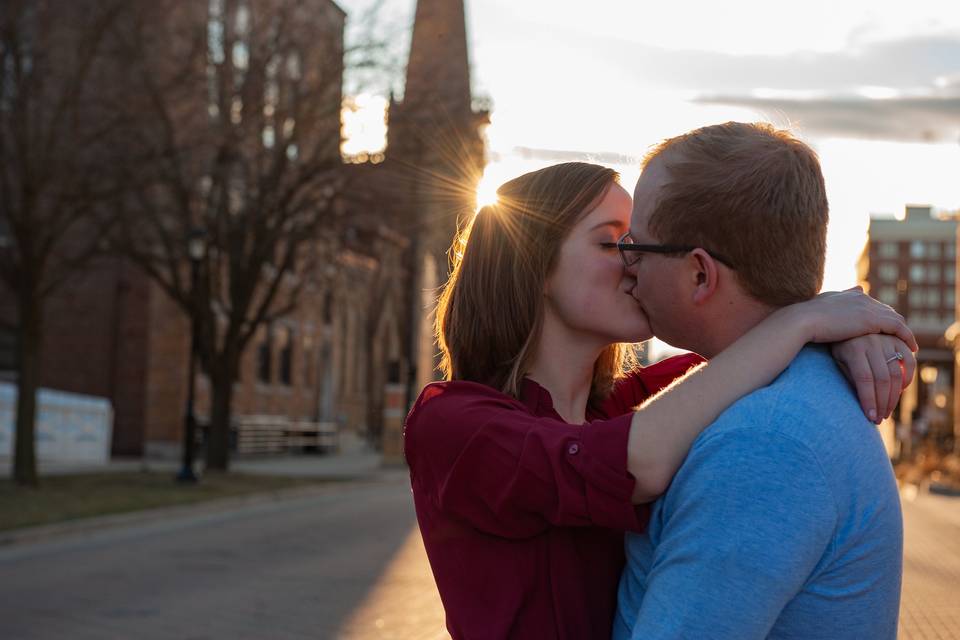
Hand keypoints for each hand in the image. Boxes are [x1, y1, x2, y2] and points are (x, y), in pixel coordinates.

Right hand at [792, 288, 916, 350]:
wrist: (803, 321)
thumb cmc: (804, 320)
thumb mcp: (818, 309)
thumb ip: (831, 305)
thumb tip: (842, 297)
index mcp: (849, 296)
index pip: (871, 305)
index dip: (880, 317)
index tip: (884, 329)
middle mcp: (862, 298)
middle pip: (886, 310)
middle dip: (895, 323)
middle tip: (901, 338)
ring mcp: (868, 307)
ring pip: (895, 319)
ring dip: (904, 332)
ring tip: (909, 345)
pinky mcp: (873, 319)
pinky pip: (898, 328)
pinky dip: (906, 337)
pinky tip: (911, 348)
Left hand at [832, 334, 915, 423]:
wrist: (842, 320)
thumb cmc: (837, 346)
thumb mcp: (838, 360)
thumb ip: (850, 377)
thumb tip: (864, 404)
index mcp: (854, 350)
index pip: (864, 380)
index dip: (869, 400)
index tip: (870, 418)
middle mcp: (871, 343)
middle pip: (882, 379)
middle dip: (882, 403)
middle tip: (880, 418)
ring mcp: (886, 340)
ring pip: (896, 373)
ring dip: (894, 396)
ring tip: (887, 410)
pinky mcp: (896, 339)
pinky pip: (908, 361)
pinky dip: (908, 377)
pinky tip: (901, 390)